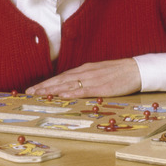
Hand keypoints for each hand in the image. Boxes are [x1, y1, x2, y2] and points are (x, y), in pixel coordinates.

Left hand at [25, 58, 140, 97]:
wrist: (136, 69)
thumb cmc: (118, 72)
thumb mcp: (99, 72)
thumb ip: (86, 78)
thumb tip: (72, 86)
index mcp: (85, 69)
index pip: (62, 76)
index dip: (47, 83)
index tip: (33, 89)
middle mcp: (86, 72)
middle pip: (61, 80)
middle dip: (44, 87)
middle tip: (29, 93)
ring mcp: (93, 79)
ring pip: (69, 84)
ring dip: (53, 90)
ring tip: (39, 94)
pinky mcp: (102, 87)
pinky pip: (84, 90)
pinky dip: (73, 93)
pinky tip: (63, 96)